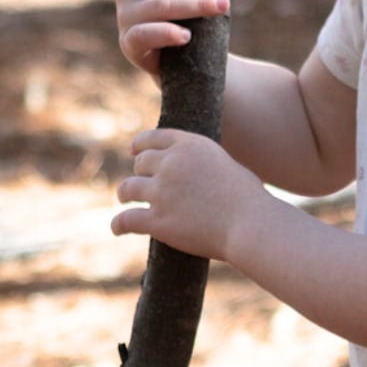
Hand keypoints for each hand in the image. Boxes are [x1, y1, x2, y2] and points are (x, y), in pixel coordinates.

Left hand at [112, 129, 261, 260]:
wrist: (250, 224)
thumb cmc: (250, 200)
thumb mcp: (228, 166)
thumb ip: (208, 166)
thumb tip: (203, 176)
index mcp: (189, 145)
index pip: (154, 138)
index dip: (140, 145)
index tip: (134, 152)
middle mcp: (171, 163)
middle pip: (140, 164)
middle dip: (139, 173)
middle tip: (139, 185)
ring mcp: (161, 192)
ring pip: (128, 188)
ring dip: (124, 194)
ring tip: (124, 200)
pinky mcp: (158, 220)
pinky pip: (127, 219)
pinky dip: (118, 224)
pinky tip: (116, 229)